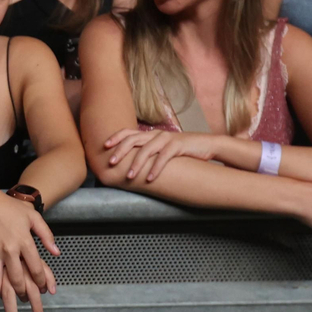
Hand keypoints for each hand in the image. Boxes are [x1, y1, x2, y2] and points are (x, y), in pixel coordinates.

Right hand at [0, 184, 58, 311]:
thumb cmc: (10, 207)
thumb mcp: (33, 217)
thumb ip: (46, 235)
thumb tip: (56, 252)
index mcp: (24, 241)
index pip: (36, 268)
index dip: (42, 282)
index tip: (45, 290)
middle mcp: (8, 249)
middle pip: (17, 279)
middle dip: (24, 295)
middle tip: (28, 304)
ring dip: (2, 295)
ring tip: (6, 302)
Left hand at [103, 129, 221, 181]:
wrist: (207, 145)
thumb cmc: (181, 150)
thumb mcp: (162, 148)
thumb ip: (149, 152)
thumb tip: (131, 163)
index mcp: (150, 134)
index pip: (128, 132)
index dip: (115, 137)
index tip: (104, 146)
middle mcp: (156, 134)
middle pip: (133, 139)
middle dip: (120, 151)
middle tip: (110, 162)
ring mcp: (167, 139)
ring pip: (147, 150)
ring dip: (136, 164)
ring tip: (129, 177)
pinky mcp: (178, 145)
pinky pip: (164, 157)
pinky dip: (155, 168)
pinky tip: (149, 179)